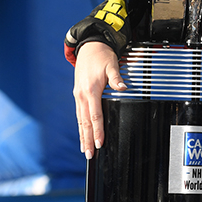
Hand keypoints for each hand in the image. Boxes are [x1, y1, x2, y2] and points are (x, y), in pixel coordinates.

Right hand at [72, 41, 125, 158]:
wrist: (89, 46)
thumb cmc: (102, 56)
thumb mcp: (111, 65)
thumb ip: (117, 78)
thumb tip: (123, 87)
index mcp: (90, 90)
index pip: (95, 115)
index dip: (97, 130)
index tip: (99, 143)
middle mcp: (82, 95)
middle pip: (85, 122)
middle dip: (87, 139)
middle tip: (89, 155)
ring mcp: (79, 96)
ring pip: (80, 120)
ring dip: (82, 135)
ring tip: (84, 150)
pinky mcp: (79, 95)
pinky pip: (80, 114)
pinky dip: (81, 126)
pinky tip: (83, 134)